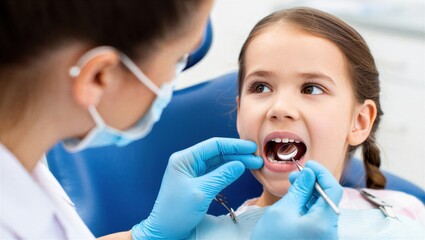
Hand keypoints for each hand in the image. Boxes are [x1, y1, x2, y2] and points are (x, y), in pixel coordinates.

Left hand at [132, 137, 262, 239]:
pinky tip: (241, 170)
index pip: (213, 145)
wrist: (164, 231)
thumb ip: (221, 176)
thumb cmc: (176, 212)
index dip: (234, 145)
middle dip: (237, 154)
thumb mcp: (201, 192)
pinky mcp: (197, 182)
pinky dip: (229, 171)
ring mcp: (193, 172)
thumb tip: (240, 164)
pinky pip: (216, 172)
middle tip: (257, 158)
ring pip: (218, 162)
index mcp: (184, 159)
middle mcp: (188, 162)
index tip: (251, 147)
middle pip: (217, 153)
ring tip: (254, 164)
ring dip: (235, 162)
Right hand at [251, 160, 342, 239]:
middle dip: (314, 183)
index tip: (308, 164)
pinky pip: (318, 218)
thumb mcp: (282, 211)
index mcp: (324, 223)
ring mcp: (325, 238)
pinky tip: (295, 202)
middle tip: (295, 176)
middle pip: (330, 199)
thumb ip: (300, 190)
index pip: (333, 189)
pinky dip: (308, 206)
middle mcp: (330, 232)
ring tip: (293, 187)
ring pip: (324, 208)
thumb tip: (310, 174)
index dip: (321, 173)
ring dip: (310, 194)